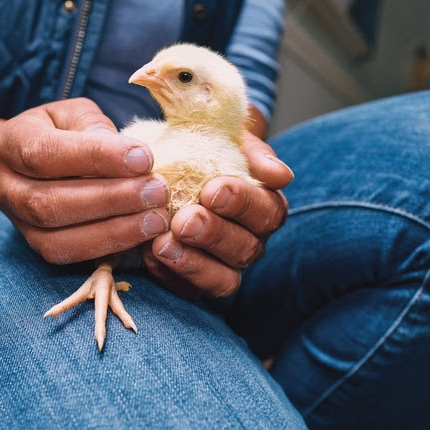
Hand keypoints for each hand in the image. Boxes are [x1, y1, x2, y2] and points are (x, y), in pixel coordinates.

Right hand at [0, 98, 169, 263]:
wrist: (39, 158)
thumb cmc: (65, 130)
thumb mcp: (76, 114)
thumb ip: (94, 127)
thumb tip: (125, 152)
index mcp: (10, 143)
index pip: (45, 154)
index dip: (95, 157)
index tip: (144, 157)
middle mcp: (4, 186)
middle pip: (49, 202)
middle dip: (111, 199)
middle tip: (157, 191)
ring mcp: (17, 222)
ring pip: (58, 238)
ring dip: (115, 230)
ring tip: (156, 218)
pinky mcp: (37, 246)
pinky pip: (70, 255)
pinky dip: (109, 246)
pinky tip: (142, 233)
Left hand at [142, 131, 291, 298]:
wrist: (168, 158)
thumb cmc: (206, 147)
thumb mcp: (229, 139)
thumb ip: (255, 154)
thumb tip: (281, 176)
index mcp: (265, 207)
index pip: (267, 213)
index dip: (243, 204)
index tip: (212, 189)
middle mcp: (249, 241)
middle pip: (245, 249)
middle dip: (213, 235)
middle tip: (184, 220)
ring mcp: (222, 265)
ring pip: (222, 279)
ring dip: (192, 263)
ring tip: (162, 243)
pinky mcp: (193, 281)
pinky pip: (187, 290)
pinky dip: (168, 275)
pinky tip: (148, 255)